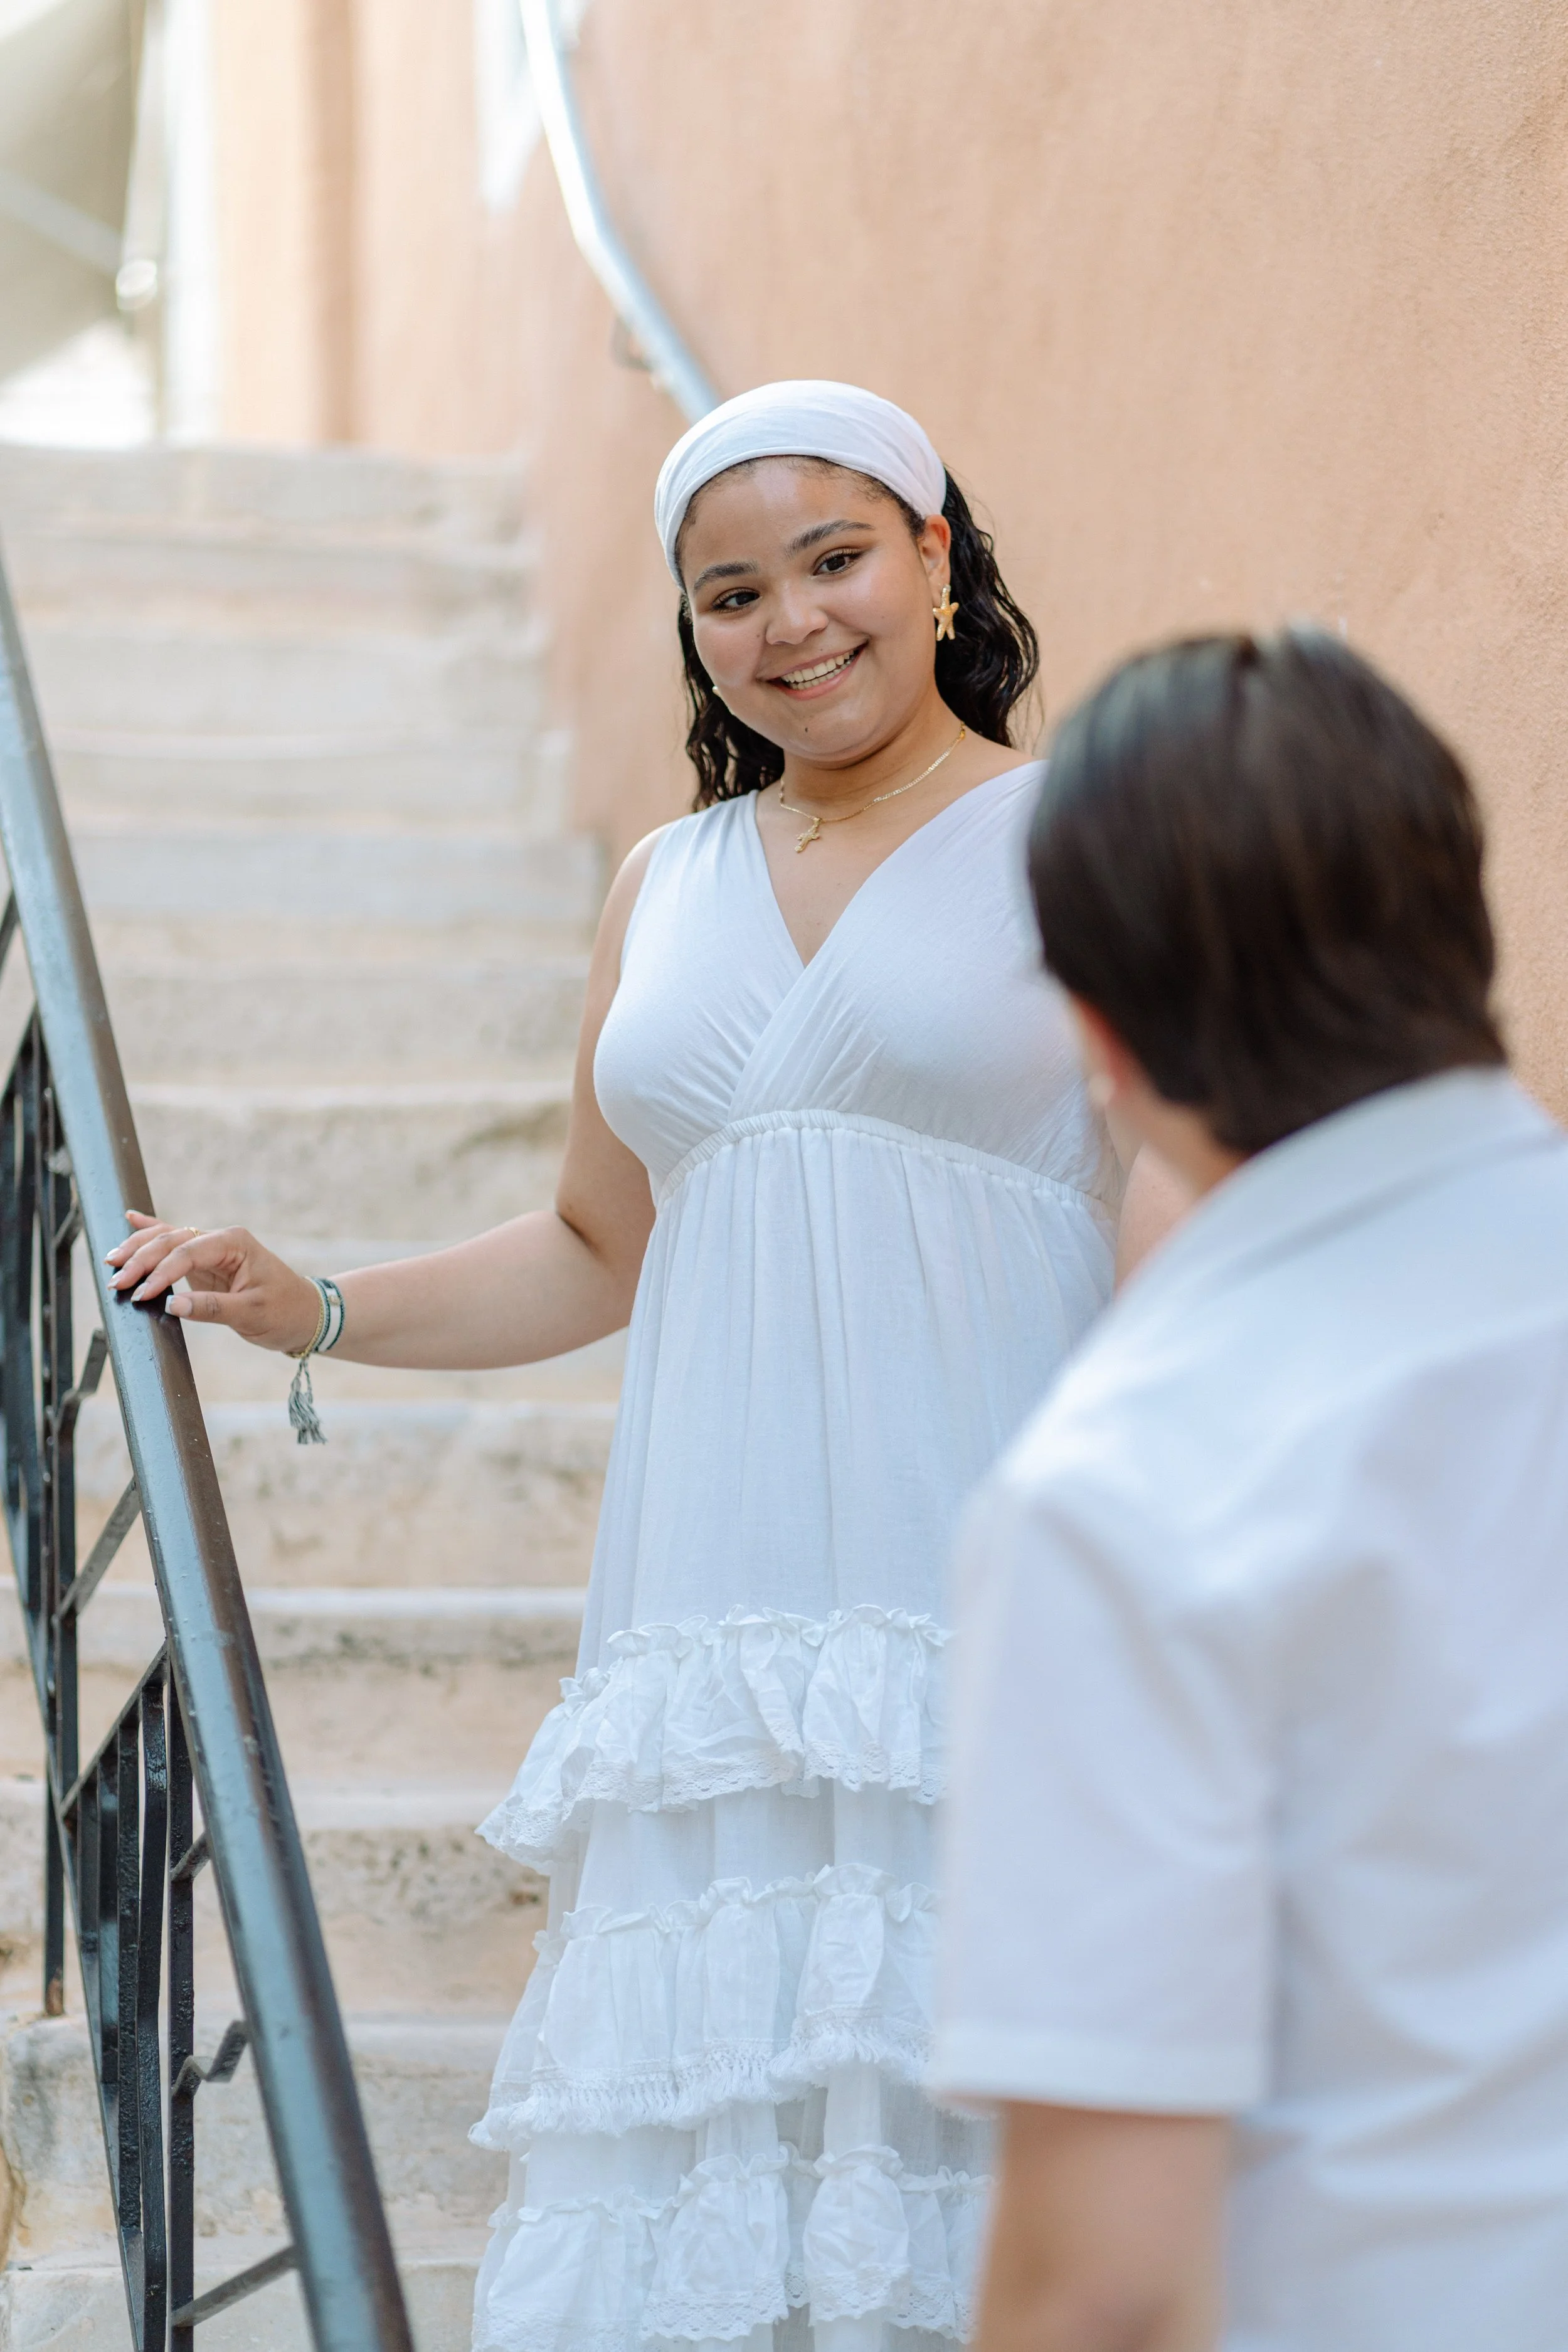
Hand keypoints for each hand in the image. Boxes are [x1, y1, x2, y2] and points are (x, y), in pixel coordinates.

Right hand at [106, 1212, 323, 1353]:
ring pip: (167, 1240)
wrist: (304, 1314)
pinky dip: (152, 1232)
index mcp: (234, 1243)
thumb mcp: (251, 1313)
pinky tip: (130, 1218)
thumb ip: (211, 1308)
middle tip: (116, 1281)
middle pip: (171, 1241)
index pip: (186, 1252)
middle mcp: (221, 1240)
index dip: (161, 1272)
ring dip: (138, 1249)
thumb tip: (170, 1304)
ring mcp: (212, 1249)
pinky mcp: (206, 1262)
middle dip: (140, 1260)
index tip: (141, 1294)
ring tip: (112, 1261)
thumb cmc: (284, 1312)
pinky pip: (175, 1244)